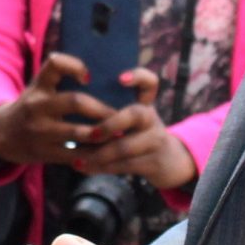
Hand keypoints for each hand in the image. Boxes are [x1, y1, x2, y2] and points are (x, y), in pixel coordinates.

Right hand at [0, 53, 116, 167]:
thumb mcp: (39, 87)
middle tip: (120, 114)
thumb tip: (98, 73)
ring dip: (103, 134)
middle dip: (101, 109)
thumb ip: (61, 76)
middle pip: (75, 102)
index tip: (89, 77)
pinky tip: (107, 153)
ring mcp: (41, 131)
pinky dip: (94, 154)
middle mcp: (38, 106)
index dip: (75, 66)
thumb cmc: (32, 106)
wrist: (4, 135)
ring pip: (78, 132)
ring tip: (120, 134)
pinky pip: (75, 155)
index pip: (55, 64)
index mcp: (39, 86)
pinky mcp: (45, 152)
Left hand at [69, 68, 198, 191]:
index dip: (138, 77)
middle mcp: (151, 118)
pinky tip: (82, 166)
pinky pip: (123, 166)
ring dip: (97, 154)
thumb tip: (74, 104)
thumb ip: (111, 108)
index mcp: (144, 103)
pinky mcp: (152, 163)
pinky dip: (100, 168)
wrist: (170, 162)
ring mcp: (155, 141)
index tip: (120, 78)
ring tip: (74, 156)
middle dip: (109, 125)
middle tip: (90, 133)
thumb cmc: (140, 134)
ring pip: (124, 147)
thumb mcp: (133, 117)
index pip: (149, 82)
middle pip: (135, 114)